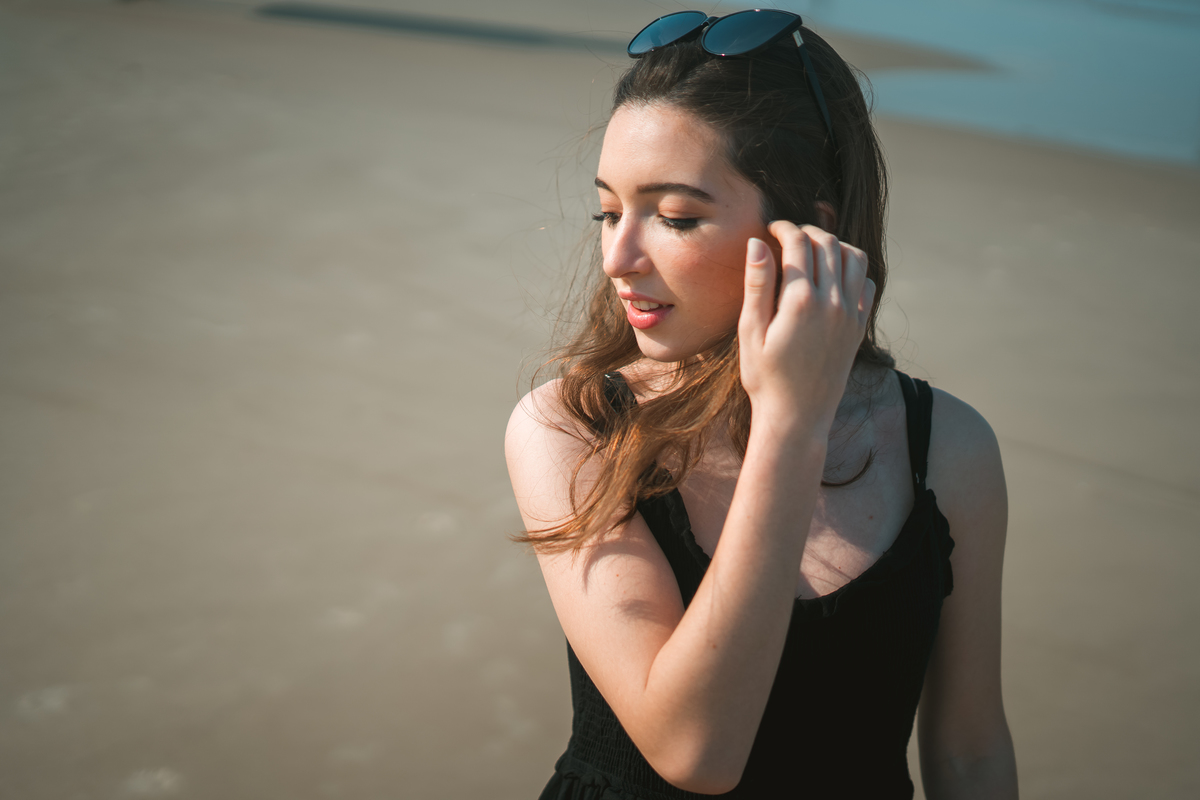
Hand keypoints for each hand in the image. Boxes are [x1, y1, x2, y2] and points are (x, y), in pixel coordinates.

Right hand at [737, 221, 875, 433]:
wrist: (796, 417)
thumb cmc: (765, 377)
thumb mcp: (751, 331)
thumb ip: (758, 285)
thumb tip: (758, 244)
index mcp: (801, 301)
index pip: (798, 243)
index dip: (783, 228)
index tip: (771, 229)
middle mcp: (832, 302)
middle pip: (828, 243)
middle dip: (807, 231)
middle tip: (788, 237)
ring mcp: (850, 314)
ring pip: (853, 257)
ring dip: (834, 245)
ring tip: (812, 251)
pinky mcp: (858, 328)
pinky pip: (866, 283)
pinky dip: (852, 270)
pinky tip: (832, 278)